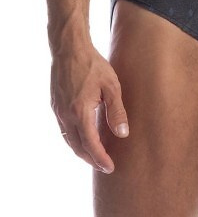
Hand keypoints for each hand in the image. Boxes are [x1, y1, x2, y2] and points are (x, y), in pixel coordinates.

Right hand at [50, 45, 128, 172]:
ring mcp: (58, 111)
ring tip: (95, 155)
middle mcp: (66, 115)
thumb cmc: (93, 64)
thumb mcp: (111, 86)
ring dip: (81, 150)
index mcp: (80, 112)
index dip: (100, 158)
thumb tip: (123, 134)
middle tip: (104, 165)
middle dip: (91, 159)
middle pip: (77, 147)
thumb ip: (117, 111)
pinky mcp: (55, 105)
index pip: (90, 144)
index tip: (110, 167)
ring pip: (69, 140)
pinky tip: (83, 137)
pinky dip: (74, 139)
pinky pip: (64, 130)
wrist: (70, 48)